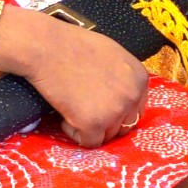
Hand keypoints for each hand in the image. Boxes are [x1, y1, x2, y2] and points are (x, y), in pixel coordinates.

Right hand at [21, 14, 148, 147]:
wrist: (47, 47)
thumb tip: (122, 94)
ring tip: (72, 108)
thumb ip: (123, 76)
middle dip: (105, 122)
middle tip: (84, 110)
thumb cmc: (73, 45)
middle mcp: (132, 96)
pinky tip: (65, 115)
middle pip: (124, 126)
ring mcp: (114, 111)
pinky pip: (89, 142)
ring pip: (107, 136)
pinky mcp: (93, 124)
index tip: (100, 108)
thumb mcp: (112, 54)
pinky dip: (75, 133)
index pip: (136, 109)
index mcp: (140, 78)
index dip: (117, 112)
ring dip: (90, 127)